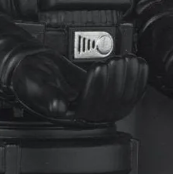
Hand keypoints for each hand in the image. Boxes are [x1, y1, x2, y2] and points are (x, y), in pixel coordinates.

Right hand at [10, 52, 148, 123]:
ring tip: (129, 59)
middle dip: (117, 81)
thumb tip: (58, 108)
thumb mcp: (35, 83)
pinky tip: (139, 65)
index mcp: (68, 114)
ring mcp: (98, 105)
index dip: (96, 87)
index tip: (97, 66)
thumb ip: (47, 95)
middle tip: (118, 60)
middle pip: (109, 106)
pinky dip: (137, 79)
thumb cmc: (32, 76)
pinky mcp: (107, 94)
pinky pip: (127, 94)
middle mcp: (85, 114)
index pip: (88, 107)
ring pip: (121, 101)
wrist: (36, 68)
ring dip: (129, 80)